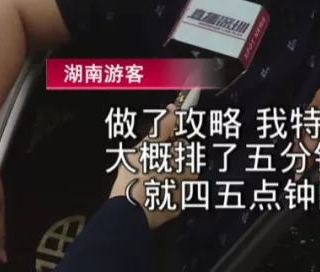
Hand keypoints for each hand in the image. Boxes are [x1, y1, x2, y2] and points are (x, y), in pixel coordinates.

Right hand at [110, 104, 197, 228]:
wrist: (129, 210)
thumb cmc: (136, 173)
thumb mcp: (146, 145)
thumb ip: (162, 127)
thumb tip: (174, 109)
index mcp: (185, 155)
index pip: (181, 143)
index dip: (166, 146)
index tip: (154, 152)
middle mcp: (191, 173)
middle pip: (182, 161)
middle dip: (169, 161)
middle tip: (148, 167)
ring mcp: (186, 192)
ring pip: (179, 178)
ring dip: (168, 177)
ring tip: (148, 180)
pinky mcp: (178, 208)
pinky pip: (173, 196)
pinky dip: (166, 194)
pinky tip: (151, 194)